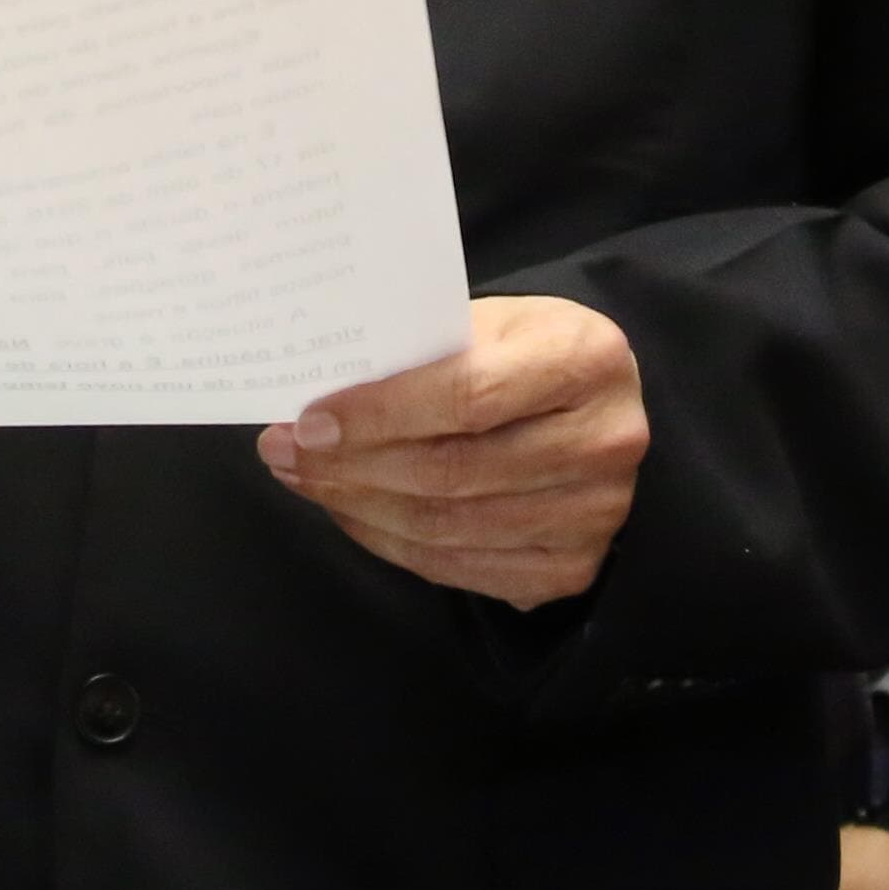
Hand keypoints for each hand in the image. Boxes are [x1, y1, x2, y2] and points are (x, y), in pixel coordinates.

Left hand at [257, 294, 646, 607]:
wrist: (600, 404)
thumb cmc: (529, 351)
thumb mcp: (492, 321)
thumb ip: (423, 350)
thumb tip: (318, 393)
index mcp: (587, 359)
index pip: (467, 396)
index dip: (379, 414)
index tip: (307, 420)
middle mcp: (604, 441)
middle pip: (451, 471)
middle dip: (349, 466)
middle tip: (284, 453)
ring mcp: (594, 514)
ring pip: (446, 526)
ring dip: (358, 506)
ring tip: (305, 479)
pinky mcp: (572, 568)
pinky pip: (458, 568)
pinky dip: (391, 543)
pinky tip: (353, 511)